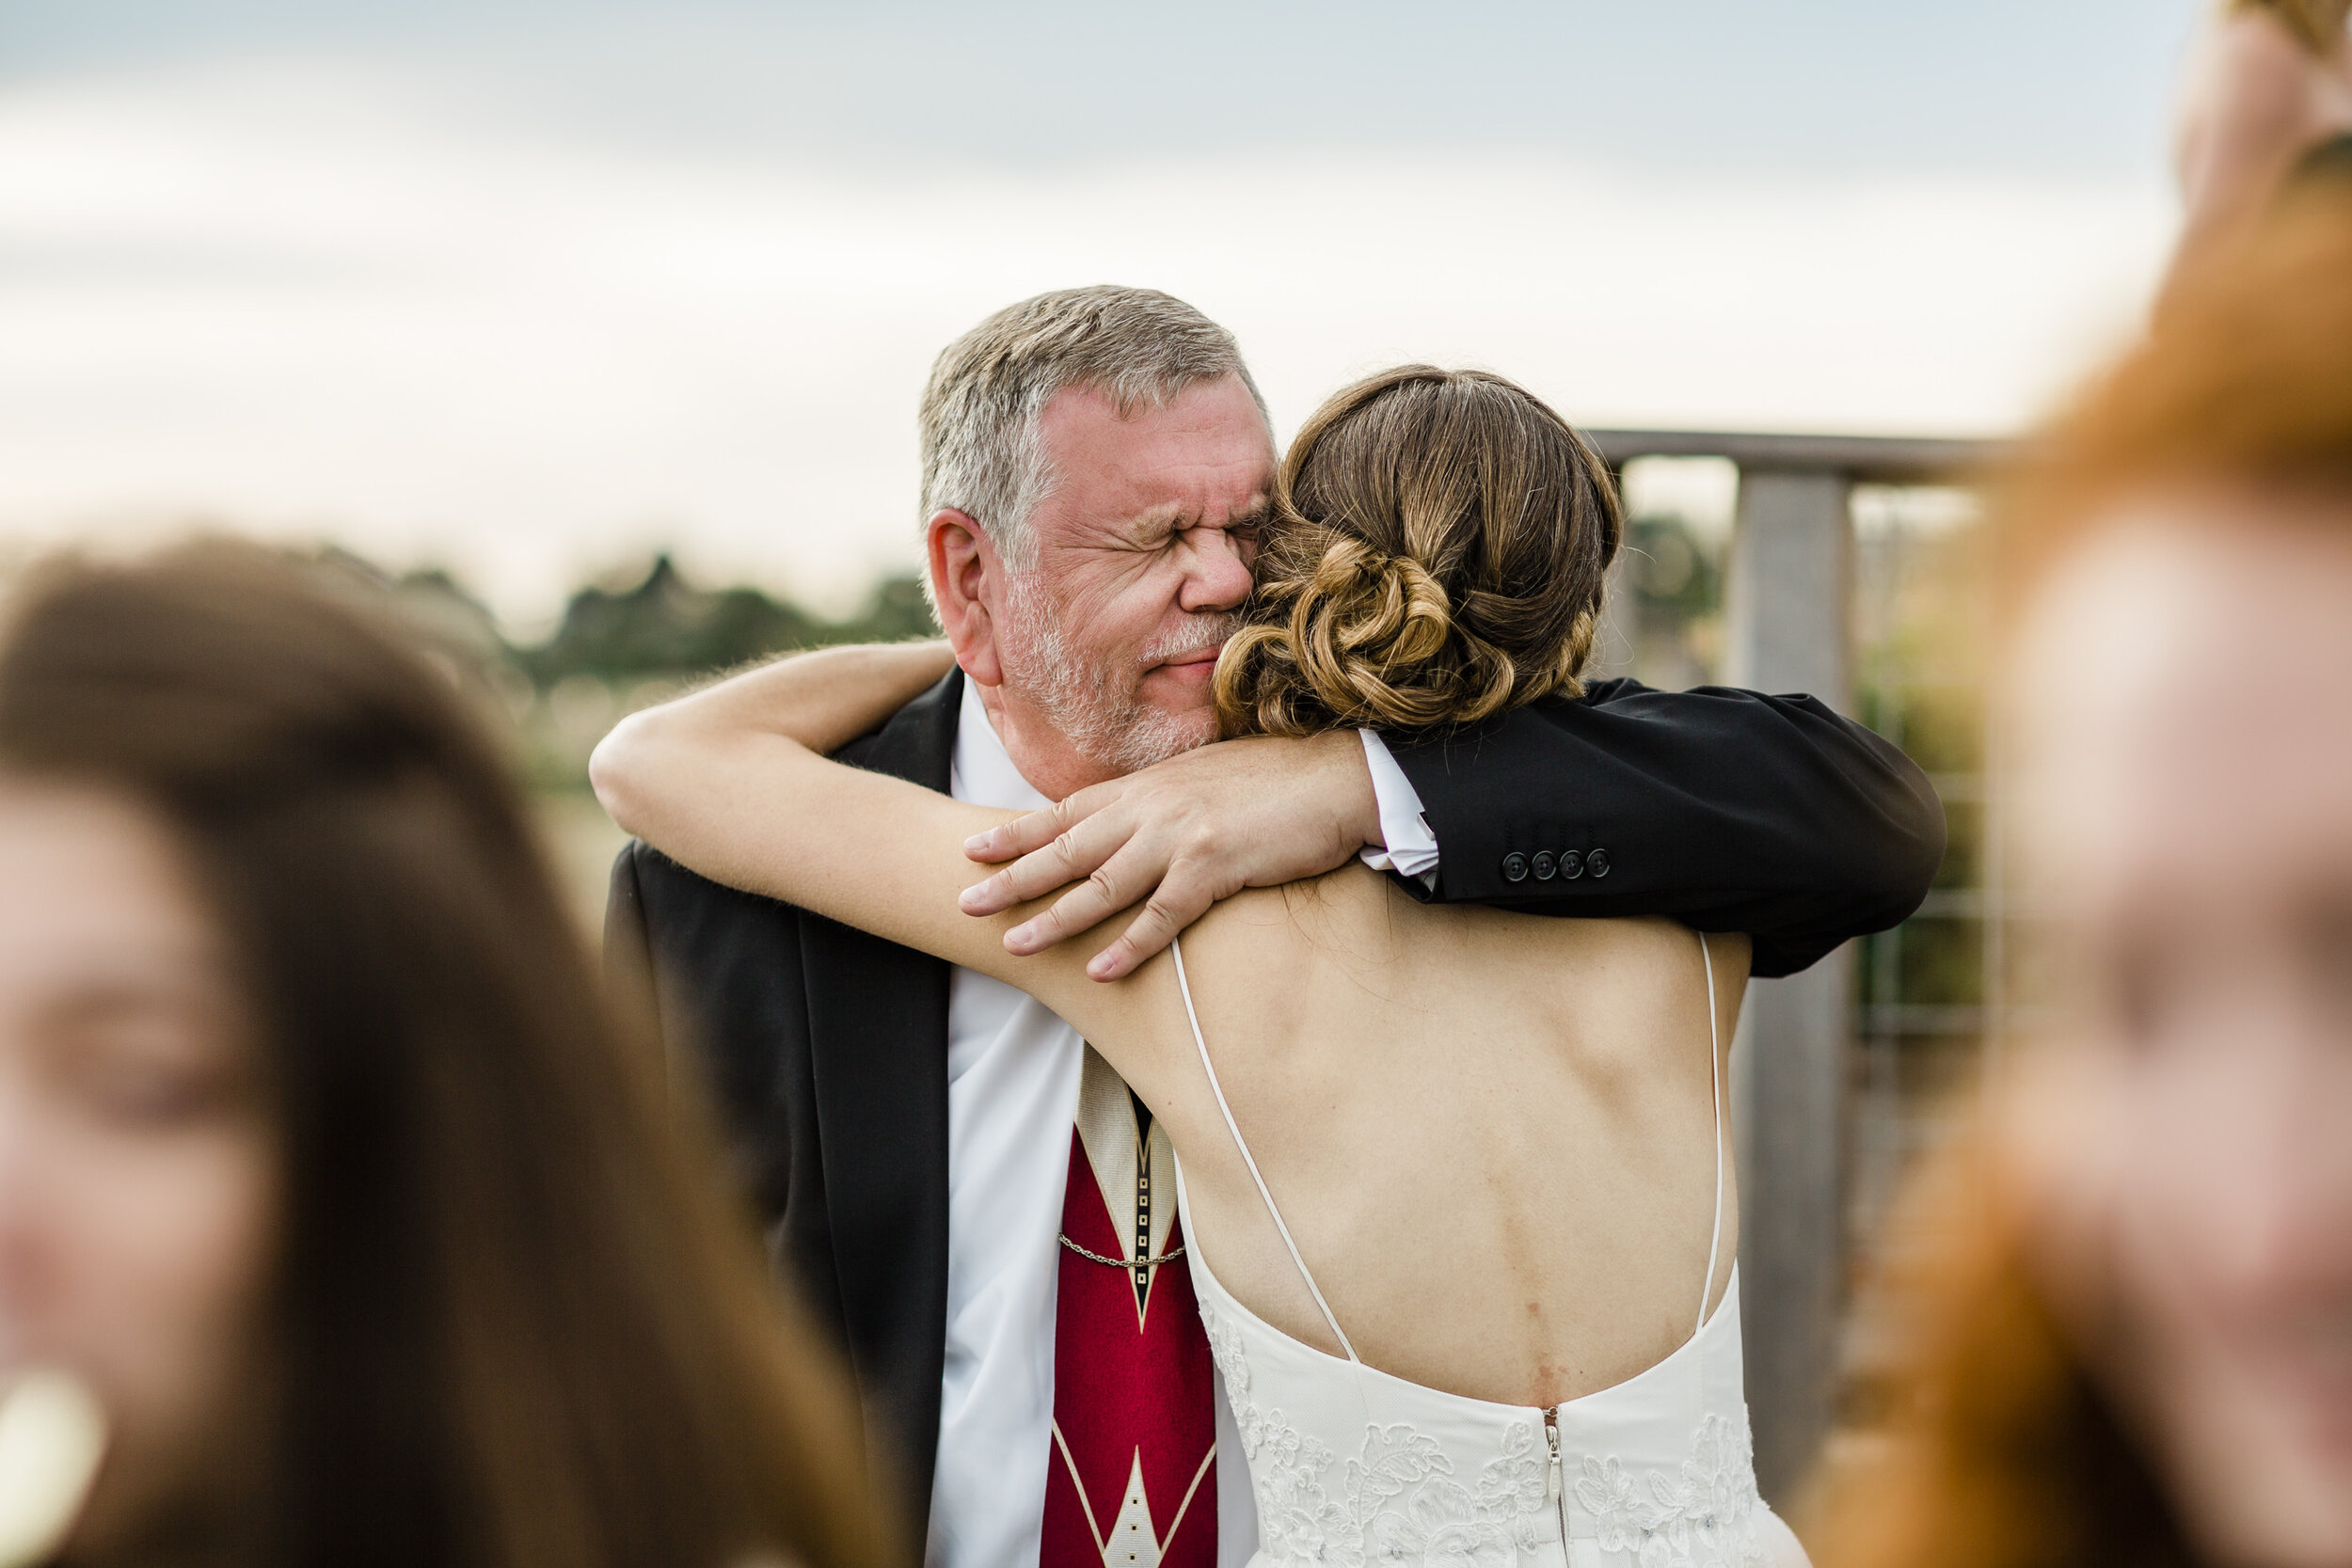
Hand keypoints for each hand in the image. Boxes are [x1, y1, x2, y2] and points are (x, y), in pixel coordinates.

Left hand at [959, 731, 1380, 979]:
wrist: (1337, 777)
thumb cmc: (1277, 782)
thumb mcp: (1204, 780)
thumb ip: (1162, 802)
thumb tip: (1135, 824)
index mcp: (1149, 786)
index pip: (1067, 811)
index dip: (1017, 832)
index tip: (971, 847)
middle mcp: (1153, 807)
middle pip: (1067, 847)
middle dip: (1011, 875)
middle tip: (965, 900)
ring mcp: (1181, 835)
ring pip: (1101, 884)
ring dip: (1054, 917)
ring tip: (1015, 944)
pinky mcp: (1215, 866)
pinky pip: (1161, 916)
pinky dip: (1128, 946)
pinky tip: (1100, 971)